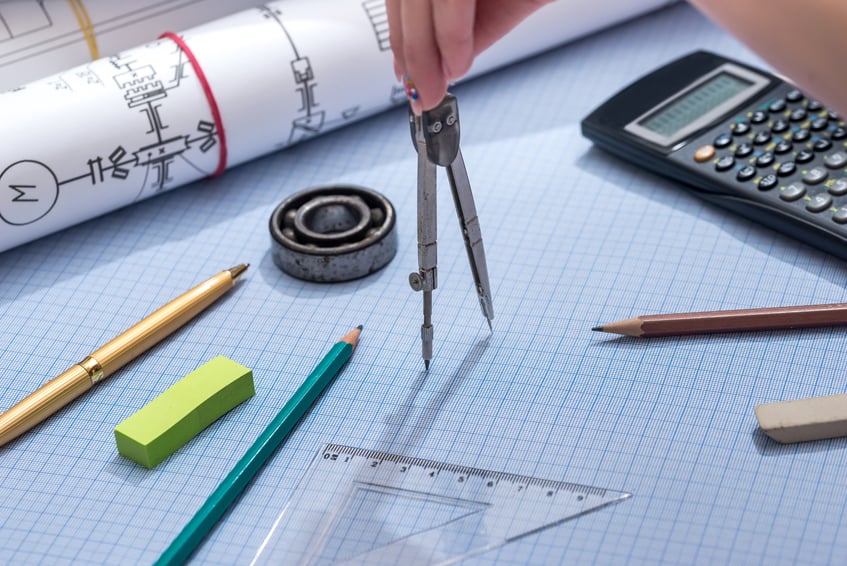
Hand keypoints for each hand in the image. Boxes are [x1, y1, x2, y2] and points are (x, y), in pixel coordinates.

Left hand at [387, 0, 551, 111]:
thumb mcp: (498, 2)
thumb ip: (464, 27)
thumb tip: (438, 67)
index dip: (401, 37)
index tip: (408, 76)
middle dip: (411, 50)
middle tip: (423, 95)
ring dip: (427, 48)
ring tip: (440, 84)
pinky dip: (450, 32)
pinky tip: (458, 61)